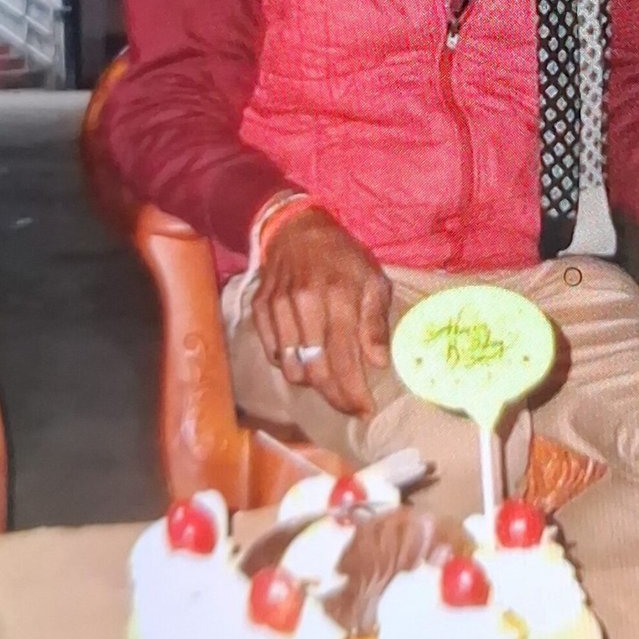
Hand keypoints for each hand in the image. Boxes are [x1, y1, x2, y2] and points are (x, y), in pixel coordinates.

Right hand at [250, 207, 391, 416]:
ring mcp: (278, 308)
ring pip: (292, 368)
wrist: (296, 229)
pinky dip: (289, 365)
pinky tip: (305, 358)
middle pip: (316, 371)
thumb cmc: (342, 257)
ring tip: (328, 378)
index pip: (344, 359)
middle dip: (334, 397)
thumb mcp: (373, 279)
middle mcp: (305, 304)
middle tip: (349, 406)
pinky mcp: (259, 311)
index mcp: (339, 297)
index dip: (353, 392)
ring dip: (311, 382)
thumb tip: (378, 362)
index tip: (364, 410)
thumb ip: (375, 322)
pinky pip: (272, 355)